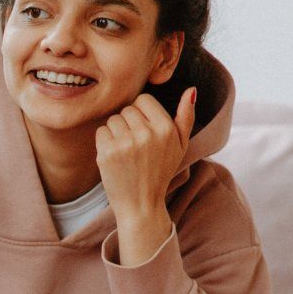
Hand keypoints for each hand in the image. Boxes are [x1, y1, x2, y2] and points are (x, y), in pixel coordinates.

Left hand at [96, 87, 194, 265]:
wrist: (141, 204)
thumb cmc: (160, 171)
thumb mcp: (180, 145)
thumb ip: (186, 116)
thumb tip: (192, 90)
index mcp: (166, 128)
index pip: (143, 99)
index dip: (141, 113)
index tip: (144, 130)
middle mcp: (147, 134)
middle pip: (126, 109)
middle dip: (128, 123)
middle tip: (136, 145)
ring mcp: (126, 143)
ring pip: (113, 119)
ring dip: (116, 132)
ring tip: (126, 152)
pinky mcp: (107, 152)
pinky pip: (101, 131)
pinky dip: (104, 142)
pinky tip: (115, 157)